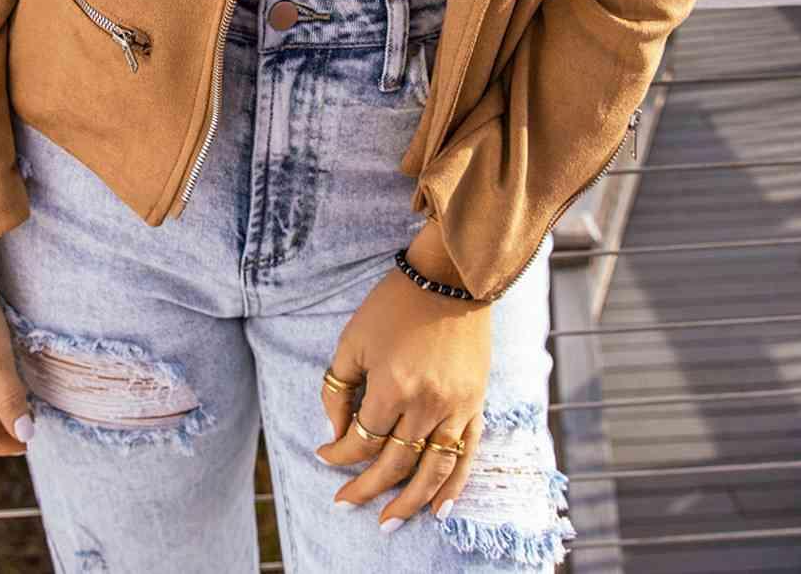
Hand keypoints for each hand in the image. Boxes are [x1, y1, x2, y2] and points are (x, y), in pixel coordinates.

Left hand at [315, 223, 491, 531]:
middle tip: (345, 505)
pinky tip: (440, 509)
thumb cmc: (394, 304)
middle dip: (366, 489)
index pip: (362, 441)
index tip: (324, 457)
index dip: (339, 456)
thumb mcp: (353, 339)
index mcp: (392, 386)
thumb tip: (338, 430)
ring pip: (431, 471)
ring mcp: (455, 407)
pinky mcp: (476, 403)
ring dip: (409, 503)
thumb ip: (339, 388)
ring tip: (389, 523)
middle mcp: (426, 404)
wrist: (449, 278)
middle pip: (394, 464)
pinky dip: (454, 486)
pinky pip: (467, 455)